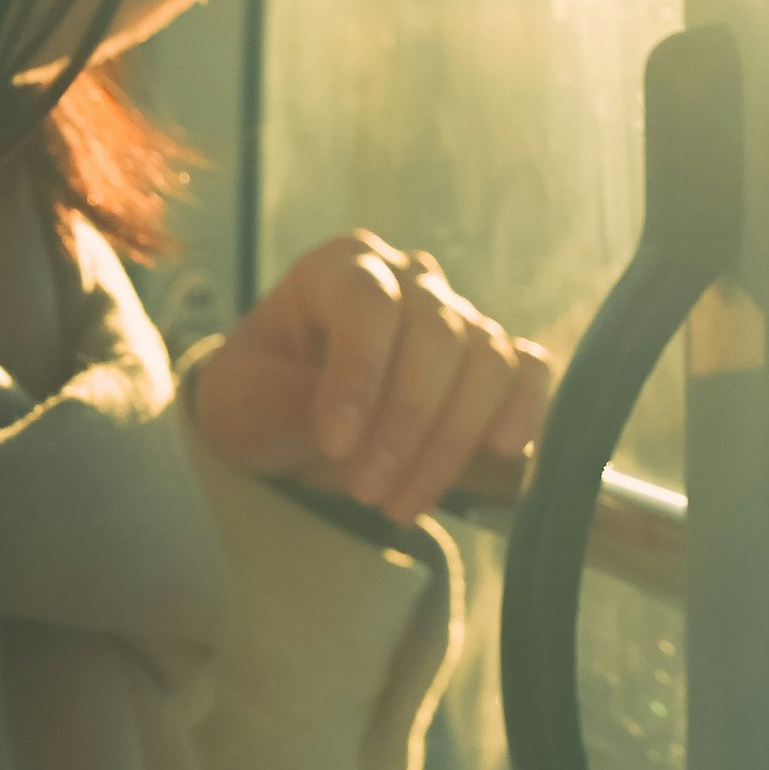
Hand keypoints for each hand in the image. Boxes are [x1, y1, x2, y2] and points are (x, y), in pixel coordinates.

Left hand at [190, 230, 551, 523]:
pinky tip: (501, 452)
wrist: (285, 412)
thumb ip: (282, 401)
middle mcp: (410, 279)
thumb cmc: (258, 392)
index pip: (369, 303)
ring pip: (488, 360)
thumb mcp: (239, 397)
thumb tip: (345, 431)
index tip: (336, 443)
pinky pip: (529, 370)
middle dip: (408, 422)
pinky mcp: (490, 359)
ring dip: (453, 439)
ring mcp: (458, 314)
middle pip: (439, 334)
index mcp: (343, 267)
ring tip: (402, 502)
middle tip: (368, 493)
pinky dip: (525, 408)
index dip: (360, 372)